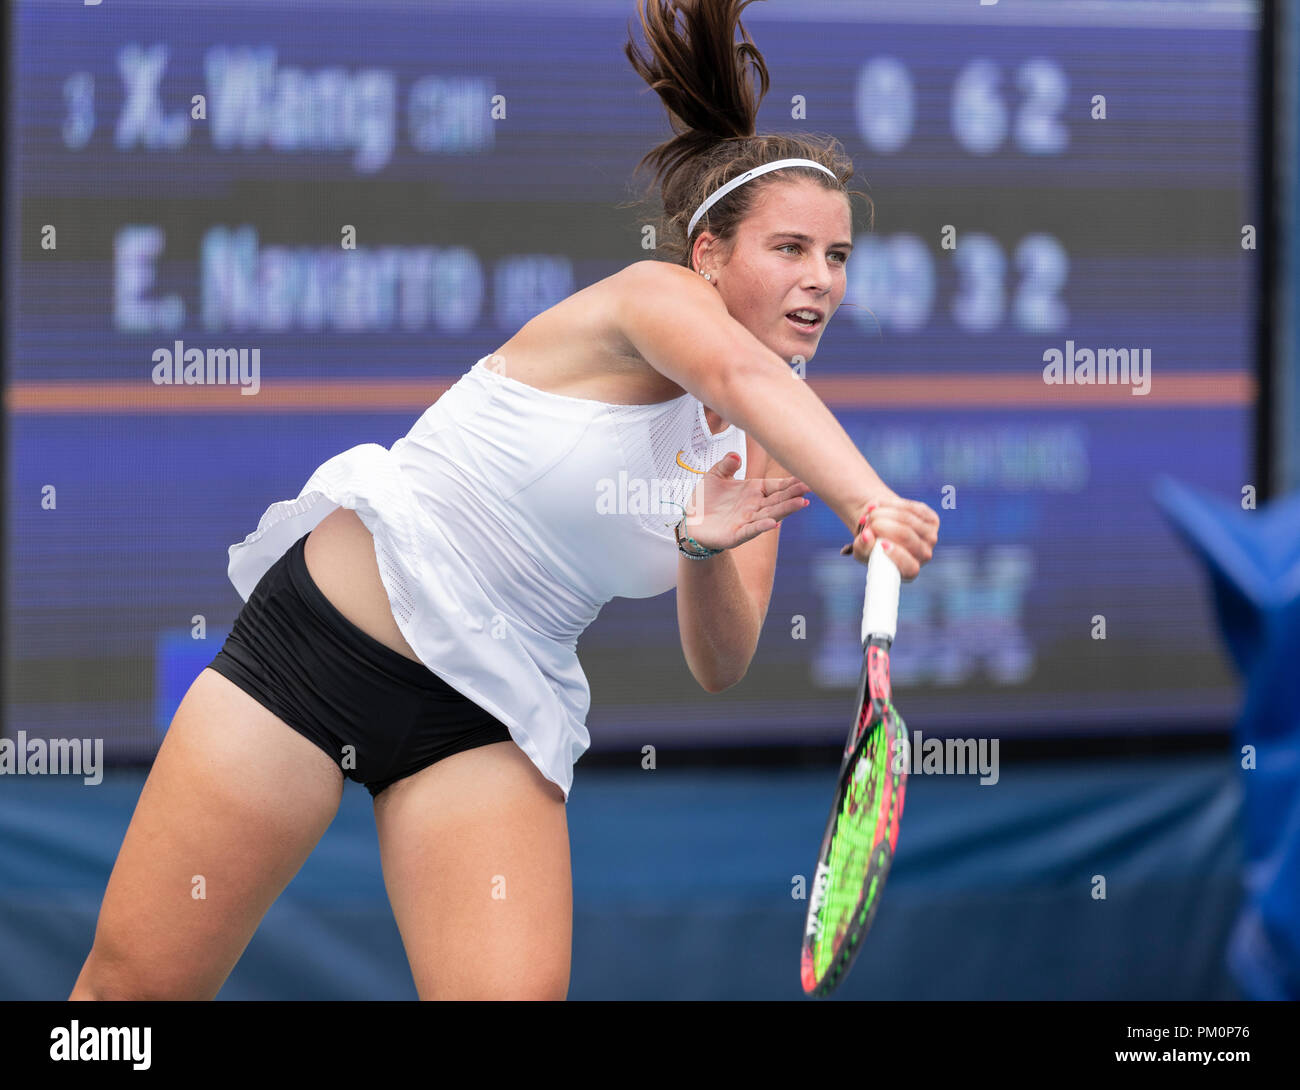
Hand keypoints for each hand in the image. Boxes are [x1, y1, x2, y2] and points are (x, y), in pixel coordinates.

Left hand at [681, 453, 810, 550]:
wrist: (691, 522)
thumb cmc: (705, 500)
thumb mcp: (714, 476)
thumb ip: (725, 465)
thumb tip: (735, 456)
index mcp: (753, 490)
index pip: (777, 485)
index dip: (790, 482)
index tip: (806, 476)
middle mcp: (755, 506)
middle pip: (779, 499)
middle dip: (794, 494)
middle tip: (810, 487)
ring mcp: (747, 521)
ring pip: (771, 514)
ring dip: (786, 510)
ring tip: (801, 503)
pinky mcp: (736, 535)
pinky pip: (751, 530)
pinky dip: (762, 527)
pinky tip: (773, 523)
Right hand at [840, 490, 939, 580]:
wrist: (883, 528)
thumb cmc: (872, 545)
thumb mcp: (861, 549)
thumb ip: (862, 546)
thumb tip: (867, 536)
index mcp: (909, 570)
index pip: (910, 567)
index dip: (897, 555)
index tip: (882, 544)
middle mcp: (924, 555)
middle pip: (906, 535)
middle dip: (882, 525)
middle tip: (868, 522)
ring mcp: (930, 536)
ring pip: (906, 518)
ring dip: (883, 513)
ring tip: (870, 515)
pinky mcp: (932, 519)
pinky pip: (910, 508)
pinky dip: (891, 504)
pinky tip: (879, 506)